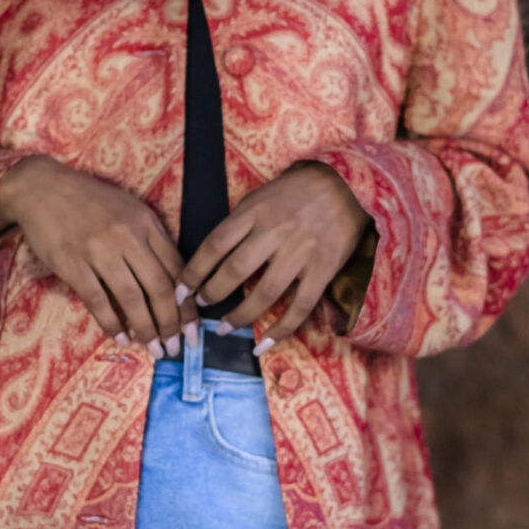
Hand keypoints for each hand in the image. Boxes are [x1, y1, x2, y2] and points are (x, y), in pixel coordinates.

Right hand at [0, 157, 183, 351]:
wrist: (41, 188)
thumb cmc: (89, 201)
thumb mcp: (129, 210)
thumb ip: (151, 240)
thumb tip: (174, 282)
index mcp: (146, 222)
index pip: (177, 269)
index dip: (187, 304)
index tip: (193, 329)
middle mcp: (127, 236)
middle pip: (159, 287)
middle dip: (171, 323)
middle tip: (175, 348)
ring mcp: (99, 250)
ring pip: (132, 298)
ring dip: (146, 329)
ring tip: (154, 349)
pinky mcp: (72, 263)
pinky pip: (98, 300)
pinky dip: (112, 323)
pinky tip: (121, 338)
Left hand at [180, 163, 370, 349]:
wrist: (347, 184)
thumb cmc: (297, 190)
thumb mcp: (261, 196)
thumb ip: (240, 224)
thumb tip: (213, 257)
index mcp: (254, 211)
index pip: (215, 245)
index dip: (194, 271)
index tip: (181, 289)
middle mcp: (275, 232)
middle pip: (234, 270)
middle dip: (212, 294)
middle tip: (199, 308)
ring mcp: (301, 252)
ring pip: (265, 293)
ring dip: (240, 316)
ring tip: (224, 328)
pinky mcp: (323, 270)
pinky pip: (300, 307)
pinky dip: (280, 330)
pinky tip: (262, 344)